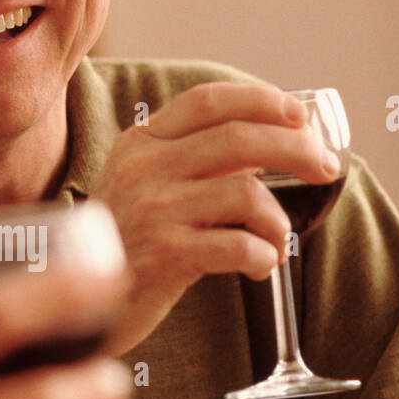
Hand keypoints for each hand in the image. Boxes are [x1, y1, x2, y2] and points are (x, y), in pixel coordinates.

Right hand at [91, 82, 340, 350]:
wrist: (72, 299)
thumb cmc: (123, 243)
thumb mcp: (143, 186)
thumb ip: (192, 160)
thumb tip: (269, 144)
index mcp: (141, 142)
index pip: (208, 101)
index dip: (261, 99)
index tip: (299, 114)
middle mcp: (145, 168)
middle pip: (240, 138)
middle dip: (297, 149)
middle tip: (326, 167)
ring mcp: (154, 210)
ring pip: (246, 193)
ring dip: (278, 221)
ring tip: (278, 242)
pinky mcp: (165, 255)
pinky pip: (239, 245)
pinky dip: (263, 256)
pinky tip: (259, 267)